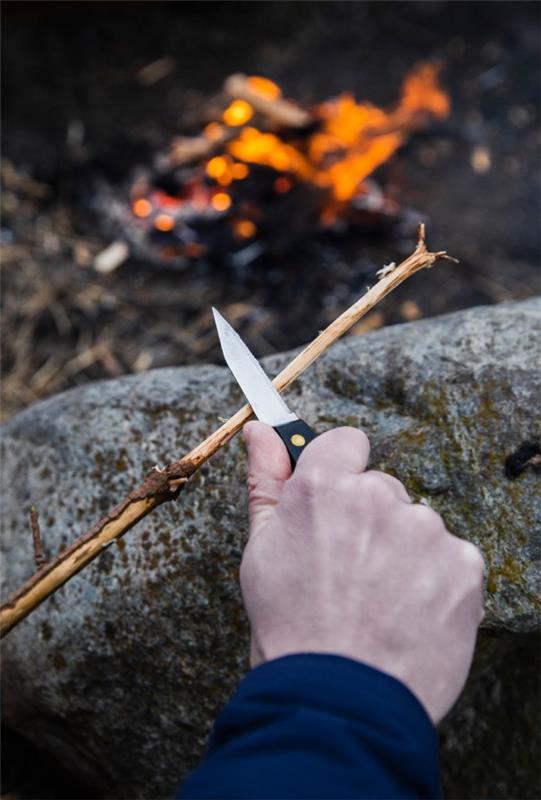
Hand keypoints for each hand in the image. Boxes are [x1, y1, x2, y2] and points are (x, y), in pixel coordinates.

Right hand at [240, 422, 484, 723]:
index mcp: (324, 487)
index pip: (348, 443)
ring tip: (379, 602)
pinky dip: (436, 581)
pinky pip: (450, 558)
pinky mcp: (463, 564)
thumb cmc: (290, 626)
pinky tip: (409, 614)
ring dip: (404, 552)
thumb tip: (261, 430)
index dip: (341, 473)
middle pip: (382, 491)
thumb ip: (266, 480)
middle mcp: (378, 497)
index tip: (337, 503)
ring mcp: (425, 531)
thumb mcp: (261, 549)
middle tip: (350, 574)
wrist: (337, 698)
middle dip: (370, 521)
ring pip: (417, 526)